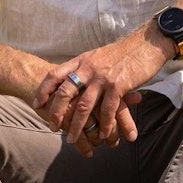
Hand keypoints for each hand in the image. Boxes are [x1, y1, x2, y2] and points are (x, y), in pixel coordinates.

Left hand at [32, 31, 167, 150]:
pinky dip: (105, 125)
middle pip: (65, 93)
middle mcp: (88, 68)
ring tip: (71, 139)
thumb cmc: (122, 52)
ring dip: (76, 125)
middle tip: (51, 126)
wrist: (146, 43)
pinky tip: (104, 135)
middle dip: (56, 112)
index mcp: (81, 60)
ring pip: (84, 106)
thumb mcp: (97, 56)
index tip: (36, 104)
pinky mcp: (118, 86)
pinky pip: (108, 111)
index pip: (54, 75)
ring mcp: (102, 77)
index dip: (43, 90)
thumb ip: (84, 68)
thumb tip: (72, 80)